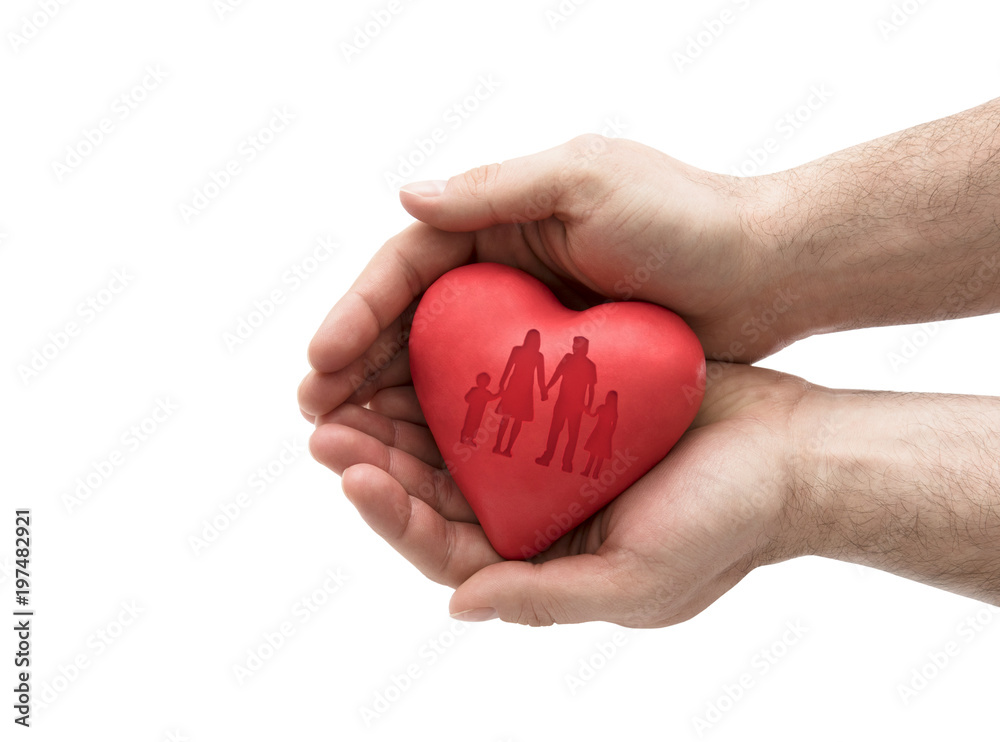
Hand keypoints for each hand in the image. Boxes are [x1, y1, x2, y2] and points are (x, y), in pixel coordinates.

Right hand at [298, 135, 781, 419]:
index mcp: (497, 222)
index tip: (318, 363)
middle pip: (407, 324)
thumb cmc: (686, 218)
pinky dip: (448, 425)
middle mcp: (501, 271)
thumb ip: (493, 192)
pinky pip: (485, 398)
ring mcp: (527, 322)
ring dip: (389, 405)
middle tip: (316, 419)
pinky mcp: (556, 366)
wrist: (768, 268)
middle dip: (356, 369)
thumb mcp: (587, 182)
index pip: (404, 268)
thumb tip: (404, 197)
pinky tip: (421, 460)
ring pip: (437, 367)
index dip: (355, 313)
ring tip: (349, 449)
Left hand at [308, 362, 808, 626]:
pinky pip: (497, 391)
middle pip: (432, 489)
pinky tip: (421, 343)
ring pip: (453, 438)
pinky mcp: (566, 406)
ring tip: (349, 382)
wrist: (794, 454)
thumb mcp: (640, 583)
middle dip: (375, 459)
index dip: (388, 515)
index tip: (349, 472)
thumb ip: (546, 600)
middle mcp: (533, 511)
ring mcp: (547, 456)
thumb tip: (458, 605)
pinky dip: (457, 373)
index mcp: (538, 561)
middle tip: (324, 421)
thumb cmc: (727, 526)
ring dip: (400, 413)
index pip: (442, 545)